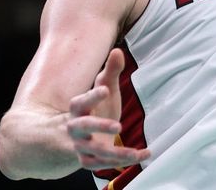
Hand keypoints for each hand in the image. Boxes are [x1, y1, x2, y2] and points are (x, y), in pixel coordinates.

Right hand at [66, 48, 150, 169]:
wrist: (75, 135)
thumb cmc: (96, 107)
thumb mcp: (104, 88)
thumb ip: (111, 72)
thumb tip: (117, 51)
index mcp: (78, 108)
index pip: (81, 101)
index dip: (92, 95)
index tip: (105, 89)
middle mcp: (76, 128)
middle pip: (84, 127)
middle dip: (100, 126)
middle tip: (119, 126)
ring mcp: (80, 145)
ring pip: (94, 151)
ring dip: (115, 153)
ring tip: (136, 152)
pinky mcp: (87, 159)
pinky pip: (101, 164)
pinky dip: (121, 162)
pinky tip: (141, 155)